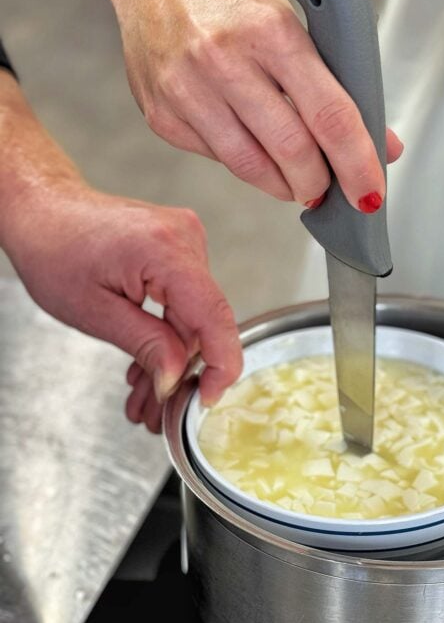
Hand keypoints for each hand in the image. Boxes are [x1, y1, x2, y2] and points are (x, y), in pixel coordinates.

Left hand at [5, 183, 241, 431]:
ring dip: (171, 357)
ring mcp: (185, 240)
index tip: (208, 398)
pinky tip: (146, 363)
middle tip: (157, 413)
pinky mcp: (178, 247)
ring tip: (143, 396)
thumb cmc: (53, 247)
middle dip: (181, 372)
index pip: (214, 315)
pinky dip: (166, 332)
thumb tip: (176, 377)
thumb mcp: (93, 311)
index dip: (220, 363)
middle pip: (201, 321)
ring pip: (192, 316)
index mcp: (164, 250)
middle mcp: (184, 238)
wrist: (42, 209)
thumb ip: (145, 344)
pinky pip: (183, 300)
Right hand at [111, 0, 403, 211]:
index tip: (370, 193)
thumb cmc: (239, 7)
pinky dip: (246, 164)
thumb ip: (341, 88)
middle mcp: (223, 57)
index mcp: (271, 29)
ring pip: (252, 166)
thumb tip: (384, 149)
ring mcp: (186, 89)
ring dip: (285, 185)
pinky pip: (218, 160)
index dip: (356, 163)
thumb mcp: (297, 28)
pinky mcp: (161, 115)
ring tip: (297, 180)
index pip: (329, 114)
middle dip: (319, 182)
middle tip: (329, 188)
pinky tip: (252, 148)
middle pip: (292, 149)